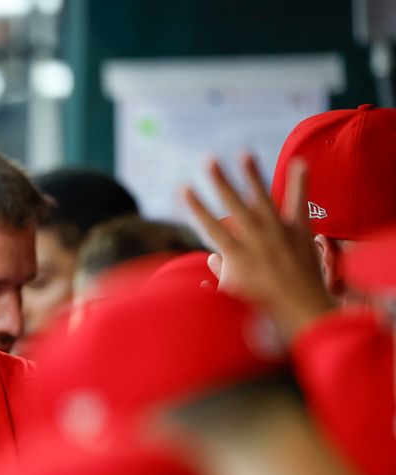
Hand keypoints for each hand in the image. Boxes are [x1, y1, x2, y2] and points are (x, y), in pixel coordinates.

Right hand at [184, 154, 333, 337]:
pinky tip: (299, 162)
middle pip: (233, 205)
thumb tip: (210, 260)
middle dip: (220, 181)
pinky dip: (300, 182)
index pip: (210, 225)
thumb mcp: (232, 294)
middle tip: (209, 159)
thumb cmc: (263, 307)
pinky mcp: (300, 231)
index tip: (183, 187)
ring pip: (262, 198)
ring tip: (243, 153)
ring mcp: (278, 232)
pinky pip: (299, 202)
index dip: (195, 205)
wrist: (301, 309)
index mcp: (235, 254)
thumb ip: (220, 274)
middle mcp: (254, 239)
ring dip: (252, 174)